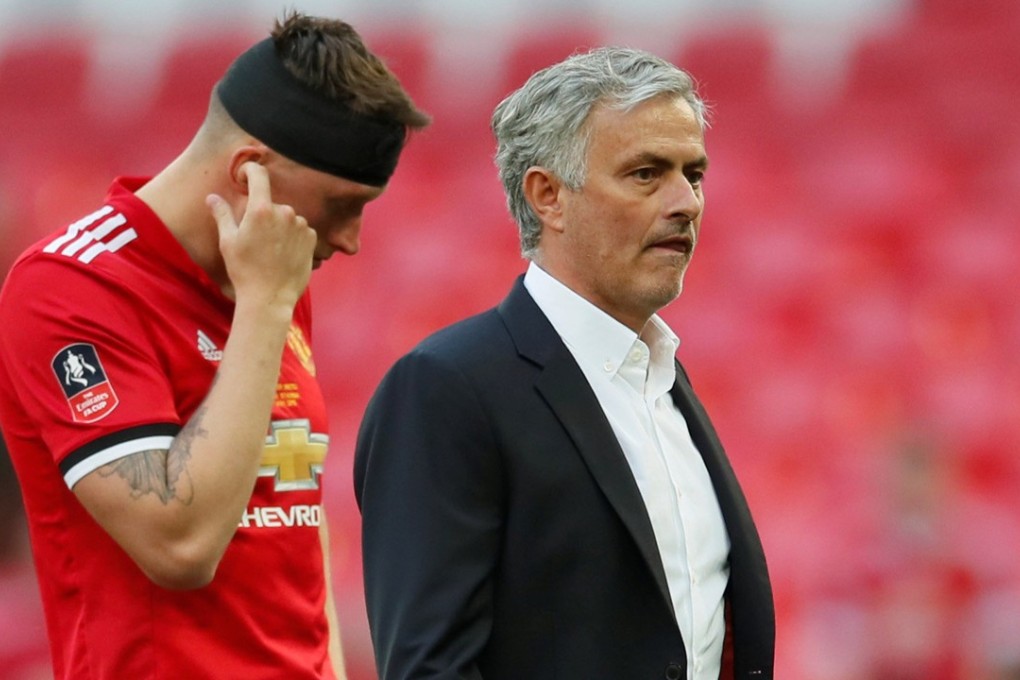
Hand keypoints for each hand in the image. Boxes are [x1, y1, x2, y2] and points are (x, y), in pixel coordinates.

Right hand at [206, 162, 315, 308]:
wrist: (269, 298)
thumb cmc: (244, 270)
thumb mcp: (228, 241)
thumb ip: (222, 214)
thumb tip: (212, 197)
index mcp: (261, 210)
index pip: (259, 175)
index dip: (251, 170)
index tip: (246, 174)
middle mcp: (285, 213)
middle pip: (272, 203)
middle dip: (263, 214)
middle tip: (254, 237)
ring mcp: (301, 225)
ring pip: (287, 218)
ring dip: (279, 227)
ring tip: (269, 250)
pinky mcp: (312, 238)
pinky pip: (300, 230)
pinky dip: (292, 237)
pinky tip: (283, 254)